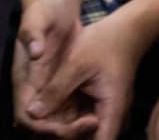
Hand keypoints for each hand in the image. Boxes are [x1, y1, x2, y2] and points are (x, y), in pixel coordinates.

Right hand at [15, 0, 85, 135]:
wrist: (54, 5)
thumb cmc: (43, 11)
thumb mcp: (37, 19)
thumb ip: (32, 34)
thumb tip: (35, 51)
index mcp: (23, 79)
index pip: (26, 117)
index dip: (44, 126)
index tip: (66, 126)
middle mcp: (33, 89)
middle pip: (42, 125)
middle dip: (63, 131)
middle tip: (91, 124)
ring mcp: (48, 89)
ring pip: (57, 121)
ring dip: (73, 127)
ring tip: (98, 122)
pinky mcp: (62, 86)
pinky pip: (69, 111)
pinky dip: (81, 117)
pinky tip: (100, 114)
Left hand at [28, 11, 148, 139]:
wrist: (127, 29)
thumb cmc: (105, 43)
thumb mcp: (76, 63)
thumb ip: (55, 90)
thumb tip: (31, 113)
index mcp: (111, 109)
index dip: (74, 139)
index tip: (56, 131)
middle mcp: (112, 116)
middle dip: (64, 134)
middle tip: (42, 122)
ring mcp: (106, 112)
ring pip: (83, 133)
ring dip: (64, 128)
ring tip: (44, 115)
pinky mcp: (99, 106)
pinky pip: (82, 121)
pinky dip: (67, 118)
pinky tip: (53, 107)